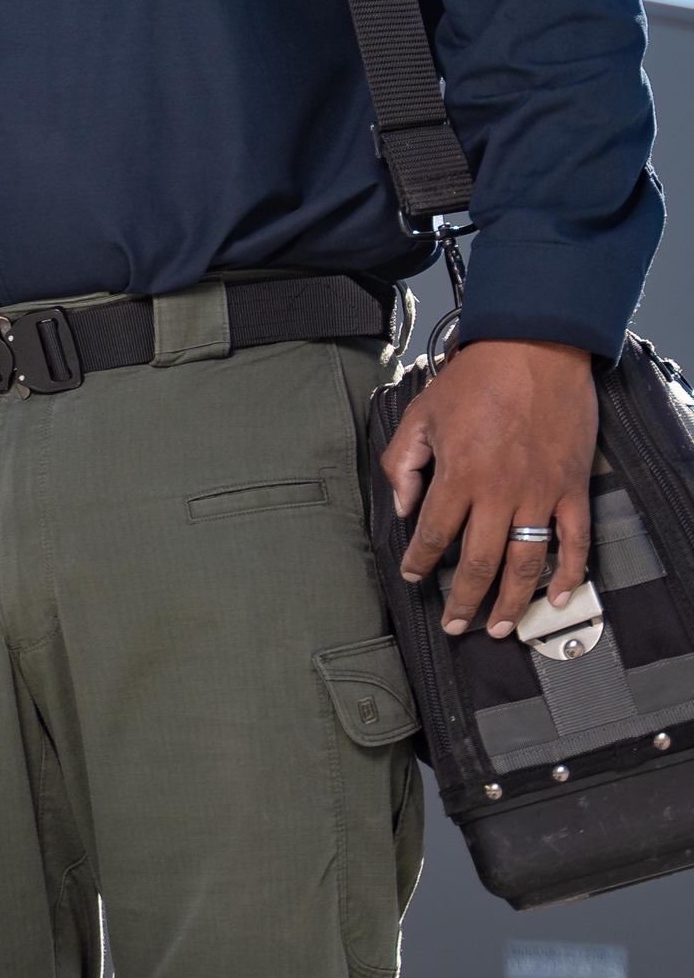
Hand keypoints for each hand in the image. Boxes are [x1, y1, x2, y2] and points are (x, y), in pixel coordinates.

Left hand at [381, 338, 595, 638]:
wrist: (533, 350)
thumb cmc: (474, 379)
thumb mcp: (421, 414)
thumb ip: (403, 462)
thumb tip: (403, 505)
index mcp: (459, 475)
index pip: (434, 534)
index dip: (419, 561)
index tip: (412, 576)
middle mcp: (500, 492)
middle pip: (478, 562)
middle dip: (463, 600)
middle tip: (453, 624)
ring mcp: (540, 494)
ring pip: (526, 563)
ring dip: (511, 601)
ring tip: (498, 627)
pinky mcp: (572, 488)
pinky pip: (575, 542)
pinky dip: (568, 574)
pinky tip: (556, 597)